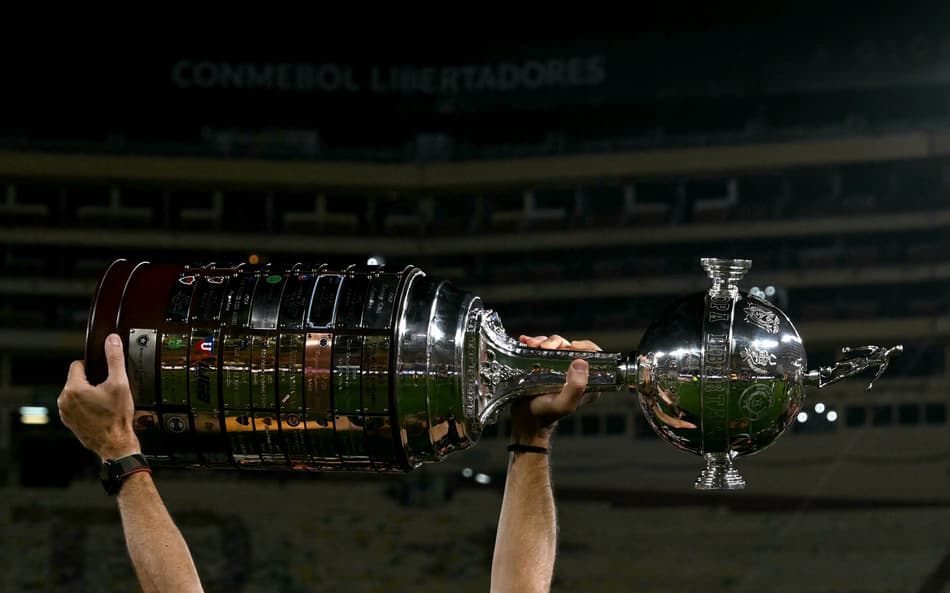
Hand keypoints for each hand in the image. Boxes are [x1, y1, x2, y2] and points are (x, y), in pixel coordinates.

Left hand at [58, 333, 139, 460]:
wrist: (115, 444)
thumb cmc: (116, 418)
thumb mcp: (120, 383)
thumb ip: (115, 358)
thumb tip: (112, 341)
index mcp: (73, 388)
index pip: (78, 364)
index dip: (94, 366)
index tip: (105, 375)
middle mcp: (64, 400)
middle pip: (77, 378)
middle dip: (92, 381)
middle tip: (108, 390)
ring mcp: (65, 412)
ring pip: (76, 392)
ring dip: (88, 393)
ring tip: (105, 402)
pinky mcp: (69, 421)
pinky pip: (76, 405)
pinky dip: (86, 406)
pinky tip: (100, 411)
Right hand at [509, 335, 601, 446]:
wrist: (524, 418)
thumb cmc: (545, 414)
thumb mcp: (564, 405)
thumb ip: (576, 387)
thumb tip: (581, 362)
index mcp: (588, 382)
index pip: (595, 356)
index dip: (584, 346)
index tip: (571, 346)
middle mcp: (575, 373)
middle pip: (572, 346)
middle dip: (557, 343)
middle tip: (545, 347)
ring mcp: (558, 367)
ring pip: (556, 344)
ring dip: (543, 342)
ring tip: (533, 346)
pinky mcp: (544, 364)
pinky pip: (542, 346)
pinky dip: (533, 342)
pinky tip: (526, 342)